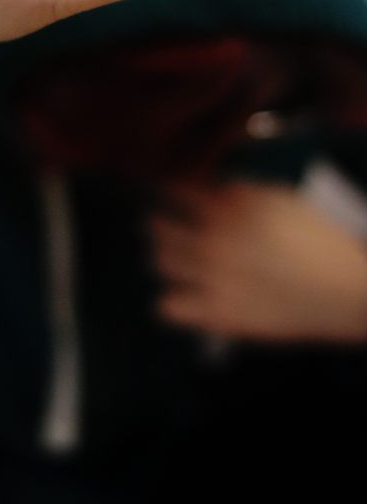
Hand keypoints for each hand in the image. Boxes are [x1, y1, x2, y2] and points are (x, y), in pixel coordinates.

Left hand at [150, 179, 366, 342]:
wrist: (345, 293)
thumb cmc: (317, 241)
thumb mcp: (280, 199)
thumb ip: (238, 190)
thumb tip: (207, 188)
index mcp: (228, 210)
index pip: (175, 191)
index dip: (167, 189)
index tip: (164, 191)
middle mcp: (212, 241)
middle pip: (158, 226)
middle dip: (159, 220)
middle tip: (162, 221)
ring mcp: (211, 280)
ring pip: (160, 262)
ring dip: (164, 255)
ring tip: (172, 255)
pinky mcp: (217, 315)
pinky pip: (168, 307)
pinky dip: (170, 299)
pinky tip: (182, 293)